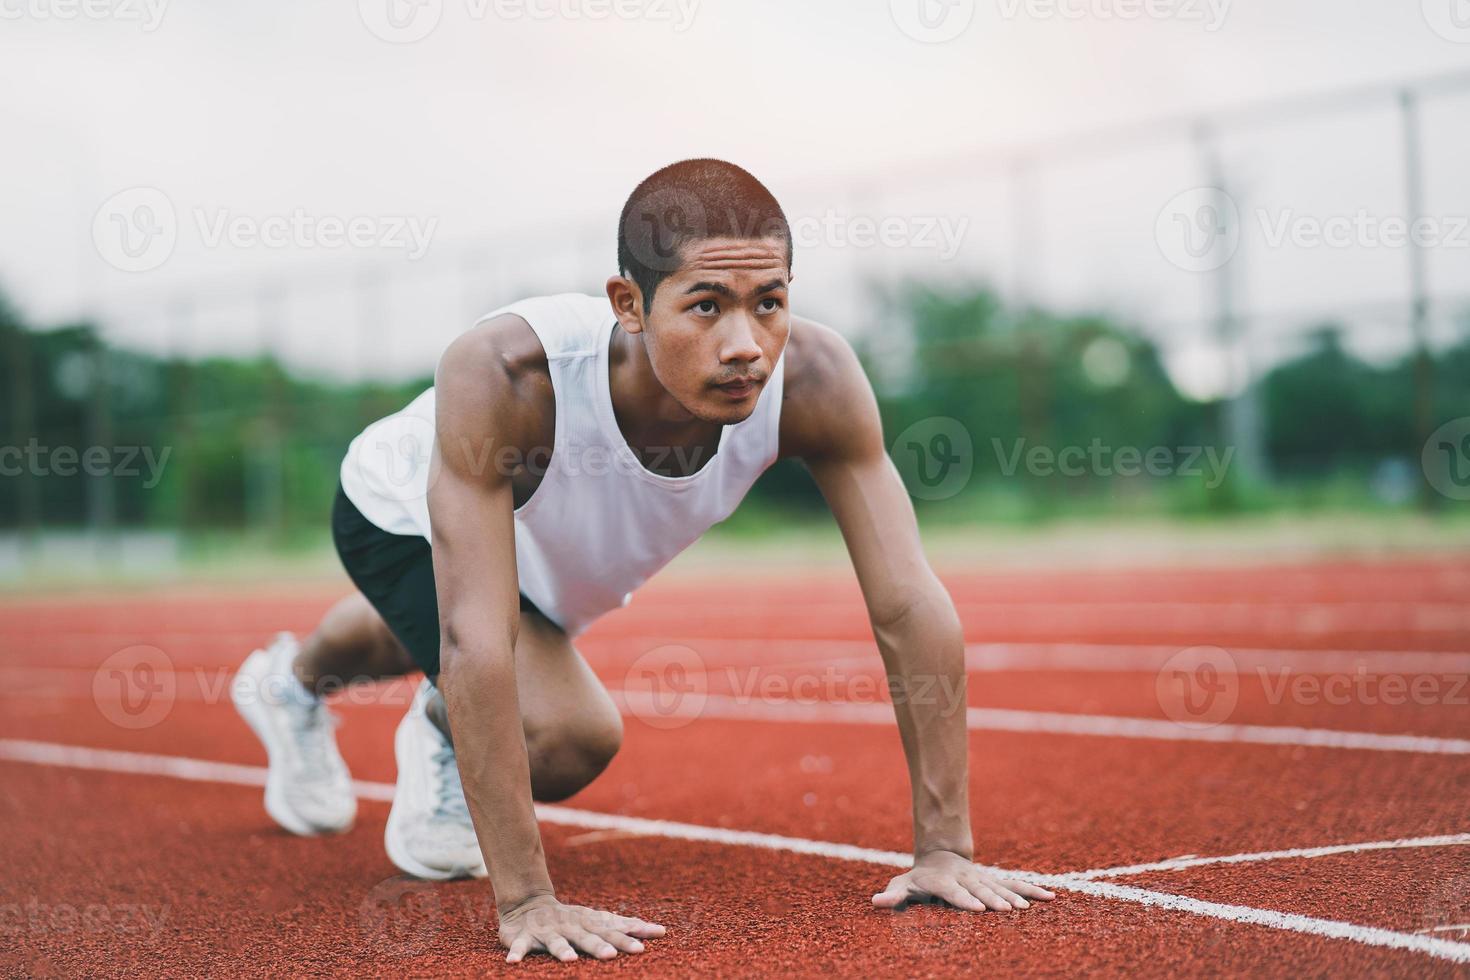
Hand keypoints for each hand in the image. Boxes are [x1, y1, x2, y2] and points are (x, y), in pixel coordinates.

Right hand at [498, 894, 665, 962]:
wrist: (528, 904)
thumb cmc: (572, 919)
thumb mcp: (597, 920)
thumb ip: (625, 926)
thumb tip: (660, 931)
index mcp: (588, 923)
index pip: (612, 930)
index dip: (628, 936)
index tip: (647, 943)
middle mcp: (571, 926)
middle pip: (587, 936)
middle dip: (599, 945)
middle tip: (612, 955)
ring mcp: (548, 931)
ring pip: (556, 942)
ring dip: (562, 949)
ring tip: (569, 959)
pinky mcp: (524, 937)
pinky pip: (521, 946)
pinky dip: (517, 952)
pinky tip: (514, 961)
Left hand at [872, 850, 1055, 911]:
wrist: (939, 857)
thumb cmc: (918, 879)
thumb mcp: (902, 885)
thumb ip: (892, 895)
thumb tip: (876, 902)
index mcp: (944, 882)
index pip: (954, 892)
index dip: (965, 900)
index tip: (978, 909)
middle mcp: (966, 879)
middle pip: (980, 890)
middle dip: (994, 900)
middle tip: (1007, 910)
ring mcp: (982, 879)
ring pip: (1000, 886)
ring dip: (1014, 896)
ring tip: (1027, 907)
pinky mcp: (995, 881)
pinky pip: (1016, 884)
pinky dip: (1032, 890)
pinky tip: (1050, 897)